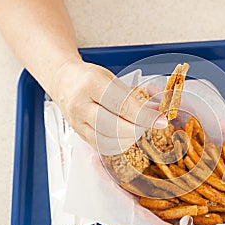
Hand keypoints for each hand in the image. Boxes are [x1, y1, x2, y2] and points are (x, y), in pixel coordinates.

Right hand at [49, 59, 167, 154]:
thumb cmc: (88, 78)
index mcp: (91, 84)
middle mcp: (81, 104)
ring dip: (129, 138)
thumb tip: (155, 111)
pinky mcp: (79, 134)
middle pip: (114, 127)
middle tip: (149, 125)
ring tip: (136, 129)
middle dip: (138, 129)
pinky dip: (118, 145)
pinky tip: (125, 137)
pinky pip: (101, 147)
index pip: (122, 105)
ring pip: (108, 141)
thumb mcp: (111, 78)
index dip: (145, 116)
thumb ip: (132, 97)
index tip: (160, 120)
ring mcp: (77, 122)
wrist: (64, 82)